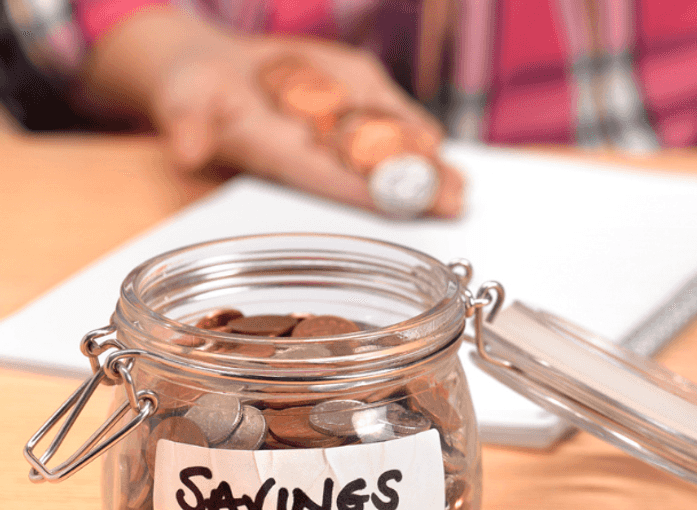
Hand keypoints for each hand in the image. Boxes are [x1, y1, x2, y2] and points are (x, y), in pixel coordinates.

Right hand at [81, 7, 462, 216]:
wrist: (212, 66)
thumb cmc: (195, 92)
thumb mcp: (183, 100)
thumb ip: (186, 125)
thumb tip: (183, 151)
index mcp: (282, 161)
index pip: (330, 182)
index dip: (366, 193)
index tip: (401, 204)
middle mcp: (318, 151)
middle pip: (373, 175)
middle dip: (414, 190)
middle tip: (453, 203)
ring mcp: (339, 127)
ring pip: (390, 150)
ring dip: (427, 167)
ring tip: (461, 184)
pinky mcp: (353, 97)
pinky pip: (389, 114)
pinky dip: (415, 127)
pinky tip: (438, 141)